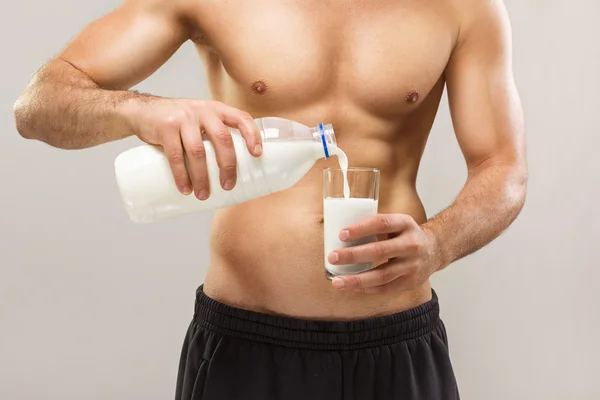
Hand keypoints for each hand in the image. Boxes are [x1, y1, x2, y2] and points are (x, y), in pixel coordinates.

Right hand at [126, 98, 262, 198]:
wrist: (141, 111)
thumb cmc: (177, 122)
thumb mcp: (199, 119)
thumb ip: (213, 134)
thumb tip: (232, 170)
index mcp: (216, 109)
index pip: (241, 118)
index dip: (252, 135)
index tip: (257, 155)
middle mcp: (202, 110)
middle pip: (222, 139)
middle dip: (227, 166)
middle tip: (228, 186)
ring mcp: (183, 118)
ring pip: (198, 151)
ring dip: (202, 177)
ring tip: (203, 194)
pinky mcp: (165, 127)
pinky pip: (176, 155)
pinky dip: (181, 175)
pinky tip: (185, 188)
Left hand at [327, 214, 440, 293]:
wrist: (434, 250)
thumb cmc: (405, 235)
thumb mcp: (396, 223)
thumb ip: (376, 226)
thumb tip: (340, 233)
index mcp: (405, 224)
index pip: (382, 223)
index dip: (361, 229)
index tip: (341, 234)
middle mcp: (411, 244)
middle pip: (380, 251)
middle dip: (353, 255)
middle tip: (332, 257)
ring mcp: (413, 265)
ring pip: (382, 275)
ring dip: (357, 279)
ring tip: (337, 281)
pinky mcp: (410, 282)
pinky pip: (385, 288)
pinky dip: (366, 289)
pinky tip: (351, 287)